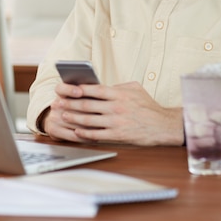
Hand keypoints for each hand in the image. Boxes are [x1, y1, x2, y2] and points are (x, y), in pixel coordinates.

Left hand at [43, 80, 183, 145]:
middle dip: (69, 103)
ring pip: (88, 120)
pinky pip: (96, 134)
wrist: (162, 125)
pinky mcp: (117, 135)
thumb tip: (102, 85)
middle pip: (87, 104)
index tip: (65, 88)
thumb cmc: (148, 106)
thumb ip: (118, 86)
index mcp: (119, 94)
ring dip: (73, 117)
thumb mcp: (135, 88)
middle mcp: (116, 107)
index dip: (77, 89)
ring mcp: (116, 122)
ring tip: (62, 115)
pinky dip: (84, 133)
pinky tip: (75, 131)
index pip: (93, 89)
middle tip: (57, 102)